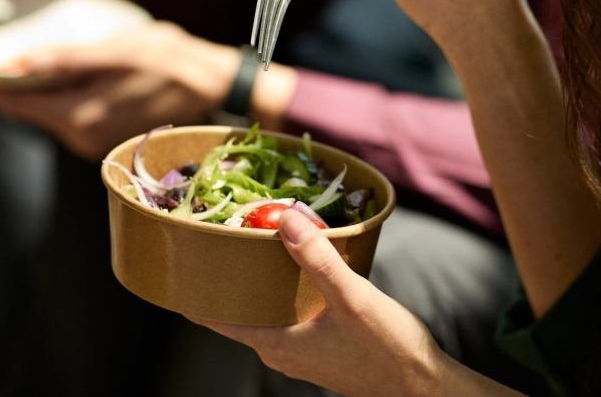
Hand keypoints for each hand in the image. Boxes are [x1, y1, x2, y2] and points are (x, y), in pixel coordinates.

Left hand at [0, 21, 240, 158]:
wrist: (214, 84)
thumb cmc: (172, 59)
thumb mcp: (119, 48)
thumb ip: (69, 59)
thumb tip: (21, 63)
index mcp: (80, 115)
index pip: (17, 104)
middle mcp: (83, 138)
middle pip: (29, 112)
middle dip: (8, 88)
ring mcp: (95, 142)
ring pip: (48, 115)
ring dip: (33, 93)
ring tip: (19, 61)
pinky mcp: (106, 138)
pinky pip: (68, 117)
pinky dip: (56, 98)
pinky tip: (57, 75)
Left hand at [192, 209, 518, 396]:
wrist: (422, 385)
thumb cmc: (386, 349)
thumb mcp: (352, 298)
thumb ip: (318, 259)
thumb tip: (284, 219)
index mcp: (275, 343)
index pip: (215, 317)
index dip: (194, 291)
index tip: (178, 261)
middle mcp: (280, 350)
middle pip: (238, 309)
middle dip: (227, 275)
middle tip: (219, 235)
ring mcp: (300, 350)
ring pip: (264, 310)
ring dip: (257, 280)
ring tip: (254, 242)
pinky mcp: (320, 346)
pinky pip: (287, 313)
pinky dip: (283, 289)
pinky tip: (298, 265)